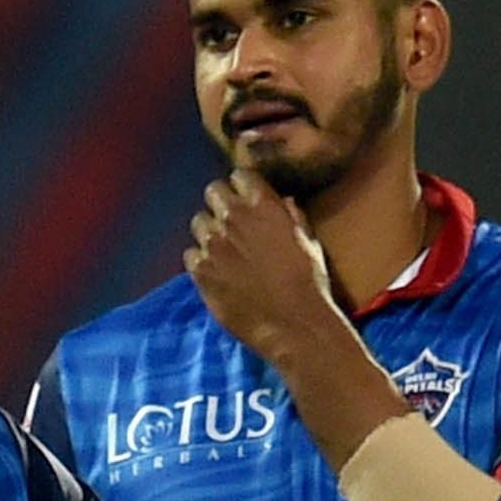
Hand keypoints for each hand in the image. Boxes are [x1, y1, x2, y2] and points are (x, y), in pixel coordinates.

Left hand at [186, 168, 351, 367]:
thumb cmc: (310, 283)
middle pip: (212, 191)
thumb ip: (291, 216)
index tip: (248, 200)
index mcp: (263, 205)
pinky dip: (201, 261)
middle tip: (233, 223)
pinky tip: (217, 272)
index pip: (240, 175)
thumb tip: (283, 202)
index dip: (244, 187)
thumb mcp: (309, 242)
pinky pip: (190, 254)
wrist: (294, 325)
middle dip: (222, 203)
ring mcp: (212, 243)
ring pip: (198, 221)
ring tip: (224, 250)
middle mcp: (233, 217)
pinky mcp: (200, 270)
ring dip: (210, 231)